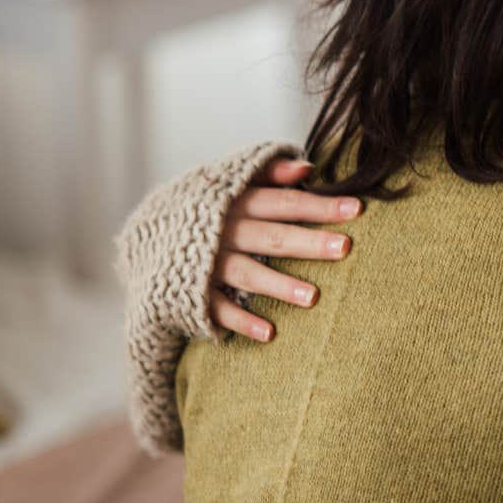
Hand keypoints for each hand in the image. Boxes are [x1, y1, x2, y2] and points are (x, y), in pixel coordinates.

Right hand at [210, 157, 361, 341]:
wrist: (145, 236)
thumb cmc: (209, 207)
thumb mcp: (232, 182)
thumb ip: (270, 173)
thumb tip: (309, 168)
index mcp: (235, 200)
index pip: (284, 202)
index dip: (319, 205)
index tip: (357, 208)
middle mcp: (222, 230)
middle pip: (270, 236)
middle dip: (307, 242)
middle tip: (343, 248)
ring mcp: (206, 262)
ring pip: (246, 272)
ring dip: (278, 285)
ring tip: (313, 297)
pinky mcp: (192, 291)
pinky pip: (217, 308)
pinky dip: (240, 321)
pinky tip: (269, 333)